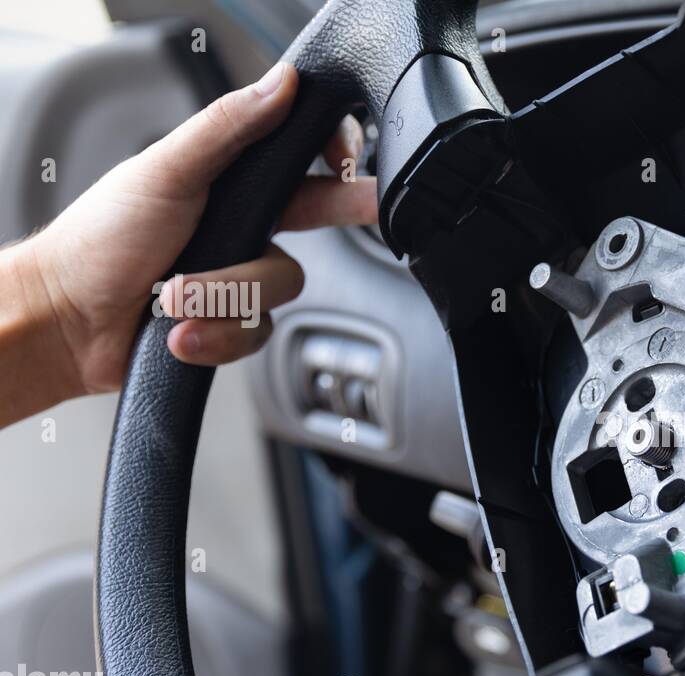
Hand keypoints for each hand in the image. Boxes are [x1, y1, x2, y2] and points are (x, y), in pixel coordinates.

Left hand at [21, 62, 376, 396]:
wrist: (68, 320)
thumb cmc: (100, 240)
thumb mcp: (166, 171)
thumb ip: (226, 128)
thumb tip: (279, 84)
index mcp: (231, 181)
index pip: (300, 158)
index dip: (333, 155)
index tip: (348, 157)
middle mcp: (244, 227)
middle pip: (317, 221)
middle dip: (338, 212)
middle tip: (368, 205)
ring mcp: (241, 277)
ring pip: (279, 289)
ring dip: (221, 296)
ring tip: (173, 296)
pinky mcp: (234, 324)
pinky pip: (256, 333)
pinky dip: (215, 334)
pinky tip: (179, 331)